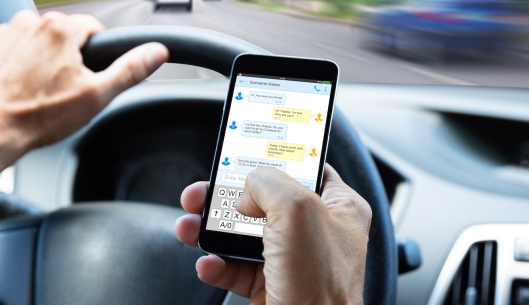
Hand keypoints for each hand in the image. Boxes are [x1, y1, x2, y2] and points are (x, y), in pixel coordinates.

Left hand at [0, 11, 167, 188]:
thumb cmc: (39, 117)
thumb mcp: (96, 96)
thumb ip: (129, 70)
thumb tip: (156, 52)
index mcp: (59, 29)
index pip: (92, 28)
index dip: (96, 54)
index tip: (87, 75)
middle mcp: (29, 23)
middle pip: (63, 35)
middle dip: (67, 58)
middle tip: (63, 89)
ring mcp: (4, 33)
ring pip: (36, 41)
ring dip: (40, 59)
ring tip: (38, 91)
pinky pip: (11, 49)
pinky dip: (16, 64)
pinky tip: (18, 88)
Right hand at [175, 165, 371, 304]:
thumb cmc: (321, 285)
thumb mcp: (296, 211)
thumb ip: (268, 182)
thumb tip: (246, 190)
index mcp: (338, 207)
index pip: (305, 167)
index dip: (274, 157)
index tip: (246, 150)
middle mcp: (315, 232)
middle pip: (262, 199)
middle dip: (226, 196)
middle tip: (203, 191)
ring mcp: (291, 260)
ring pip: (242, 233)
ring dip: (210, 229)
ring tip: (190, 225)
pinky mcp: (270, 285)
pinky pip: (234, 267)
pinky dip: (216, 264)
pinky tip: (208, 263)